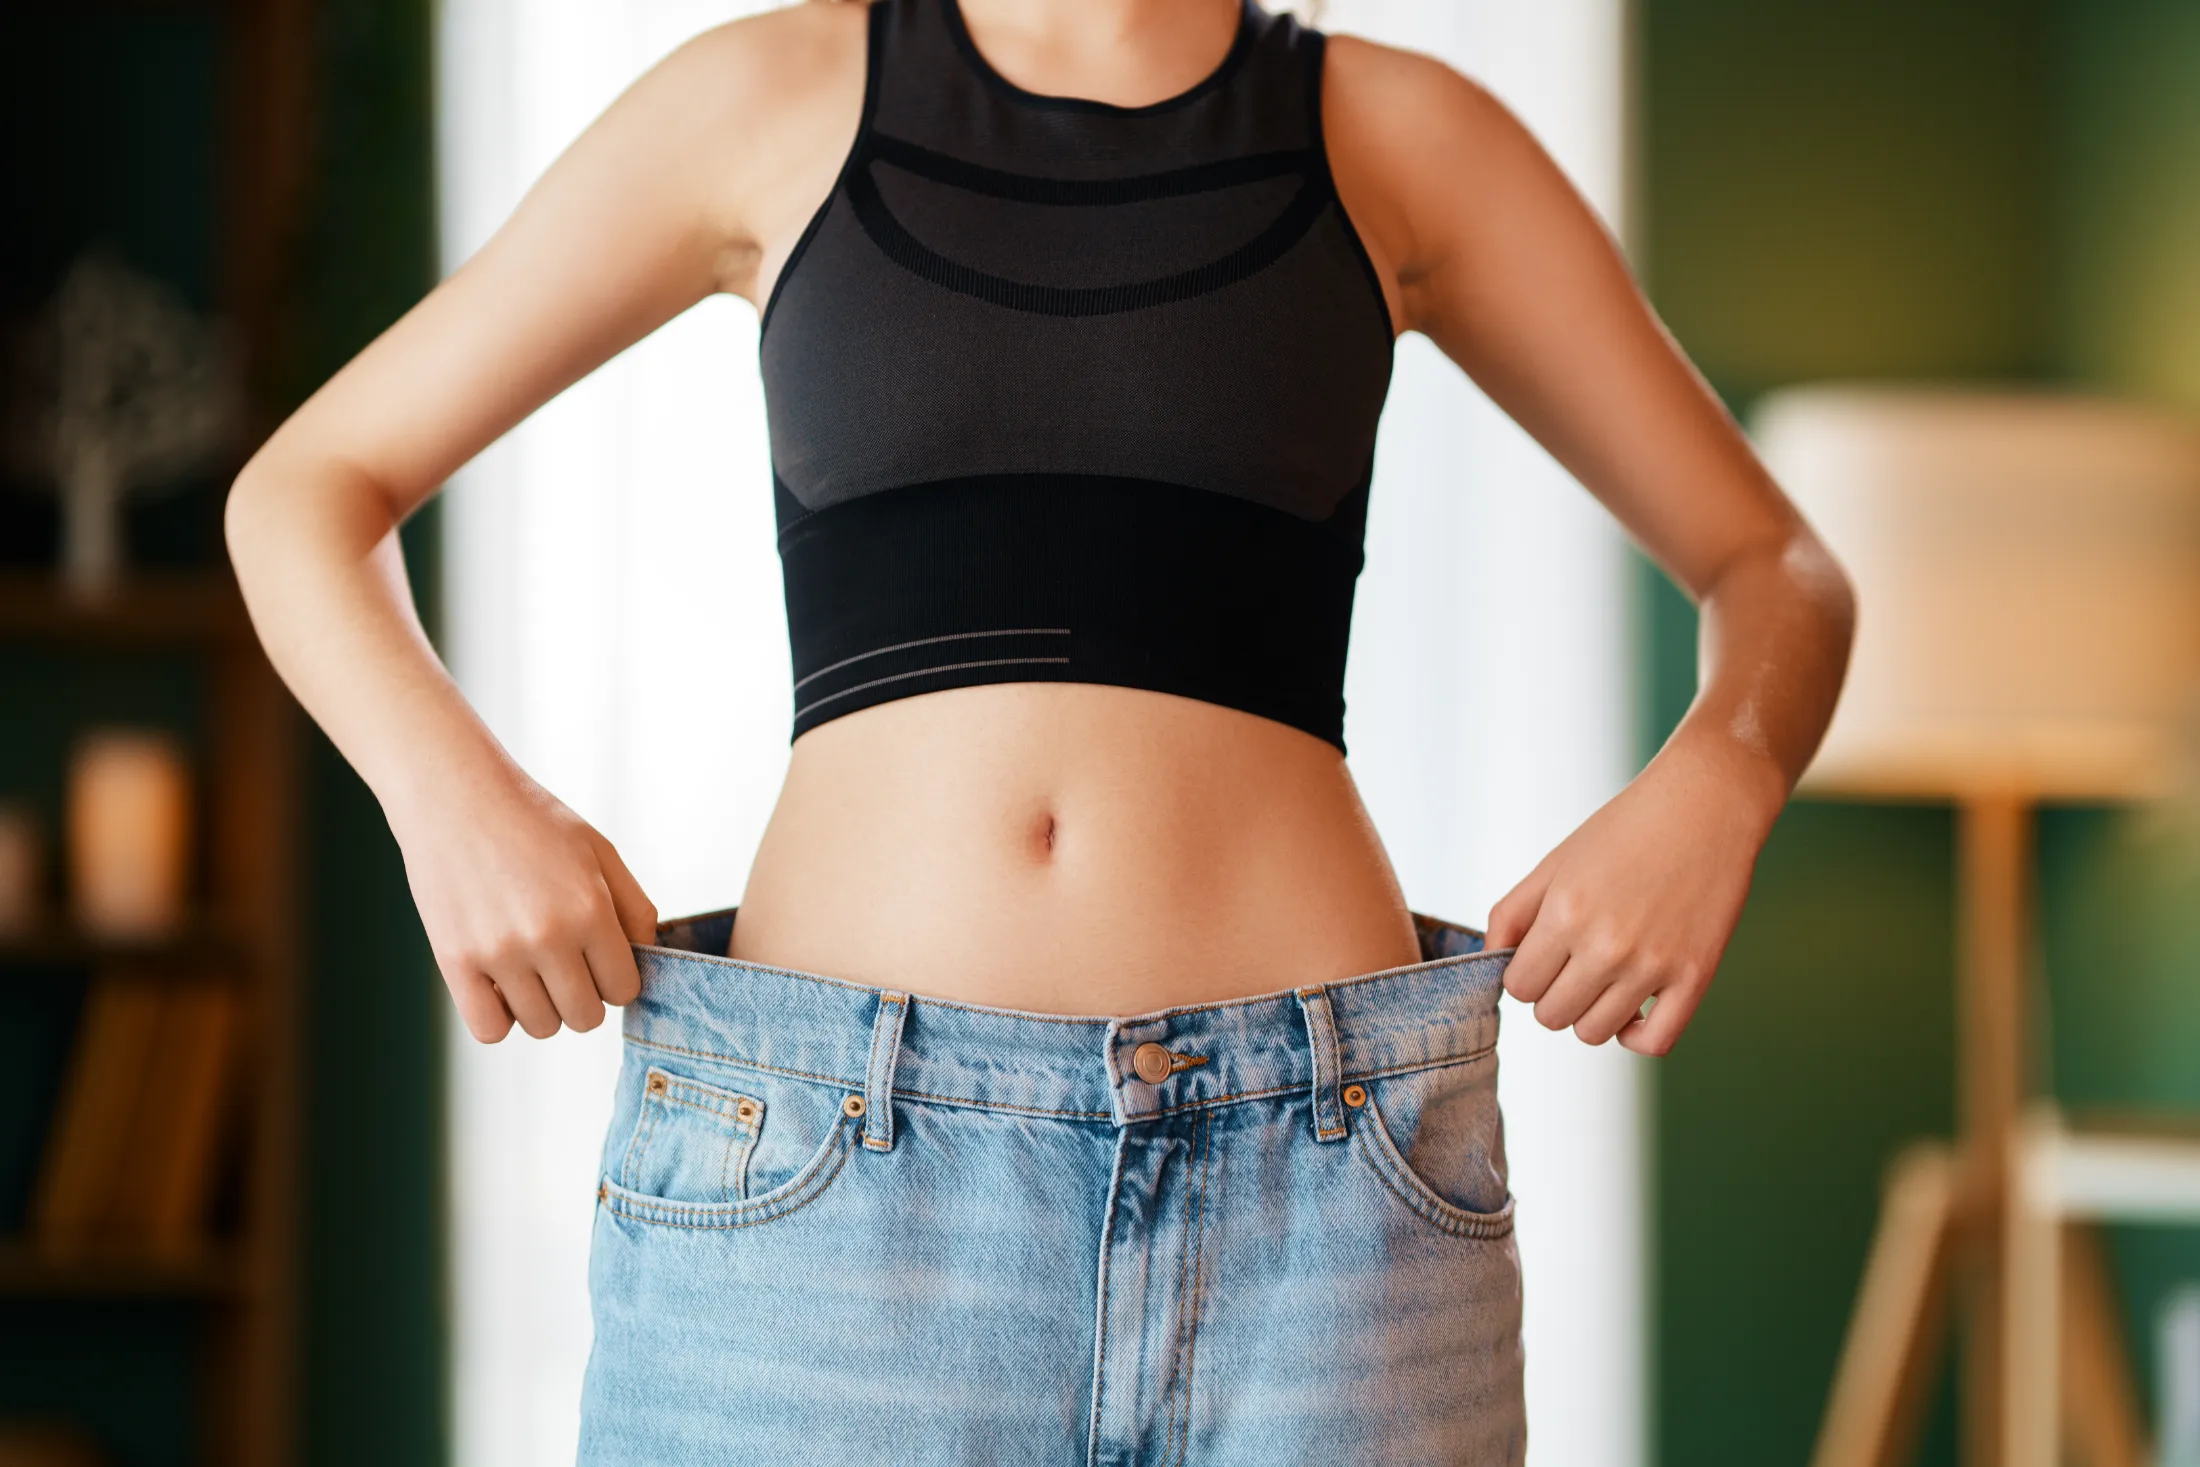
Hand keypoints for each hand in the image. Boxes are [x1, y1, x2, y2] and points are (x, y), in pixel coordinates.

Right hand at [387, 764, 657, 1042]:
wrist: (455, 795)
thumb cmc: (534, 822)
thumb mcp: (601, 852)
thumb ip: (636, 909)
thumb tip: (647, 961)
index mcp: (590, 909)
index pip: (624, 989)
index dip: (615, 978)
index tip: (598, 958)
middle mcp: (547, 936)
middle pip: (585, 1017)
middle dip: (583, 996)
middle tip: (565, 963)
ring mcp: (499, 953)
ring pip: (541, 1027)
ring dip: (542, 1006)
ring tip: (530, 966)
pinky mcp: (454, 962)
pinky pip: (491, 1031)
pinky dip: (499, 1018)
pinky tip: (500, 985)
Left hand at [1486, 743, 1777, 1054]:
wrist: (1705, 805)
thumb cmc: (1623, 830)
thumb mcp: (1555, 863)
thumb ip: (1512, 914)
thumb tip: (1490, 961)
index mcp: (1565, 914)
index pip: (1519, 987)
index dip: (1526, 974)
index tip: (1544, 955)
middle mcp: (1606, 946)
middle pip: (1552, 1016)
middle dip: (1553, 994)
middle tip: (1573, 964)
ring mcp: (1653, 965)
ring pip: (1594, 1033)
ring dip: (1590, 1013)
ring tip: (1603, 980)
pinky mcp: (1696, 976)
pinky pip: (1654, 1042)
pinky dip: (1636, 1036)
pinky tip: (1633, 1009)